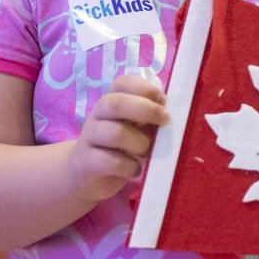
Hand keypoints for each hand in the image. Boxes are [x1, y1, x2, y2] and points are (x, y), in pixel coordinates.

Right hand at [68, 72, 167, 205]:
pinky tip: (135, 170)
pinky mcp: (87, 162)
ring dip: (140, 144)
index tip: (163, 100)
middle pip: (116, 103)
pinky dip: (130, 167)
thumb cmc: (119, 148)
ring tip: (146, 153)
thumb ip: (149, 118)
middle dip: (147, 110)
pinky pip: (112, 161)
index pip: (122, 83)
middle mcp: (97, 116)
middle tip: (164, 121)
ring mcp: (89, 138)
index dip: (145, 88)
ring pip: (116, 133)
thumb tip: (172, 112)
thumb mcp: (135, 129)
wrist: (86, 175)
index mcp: (111, 103)